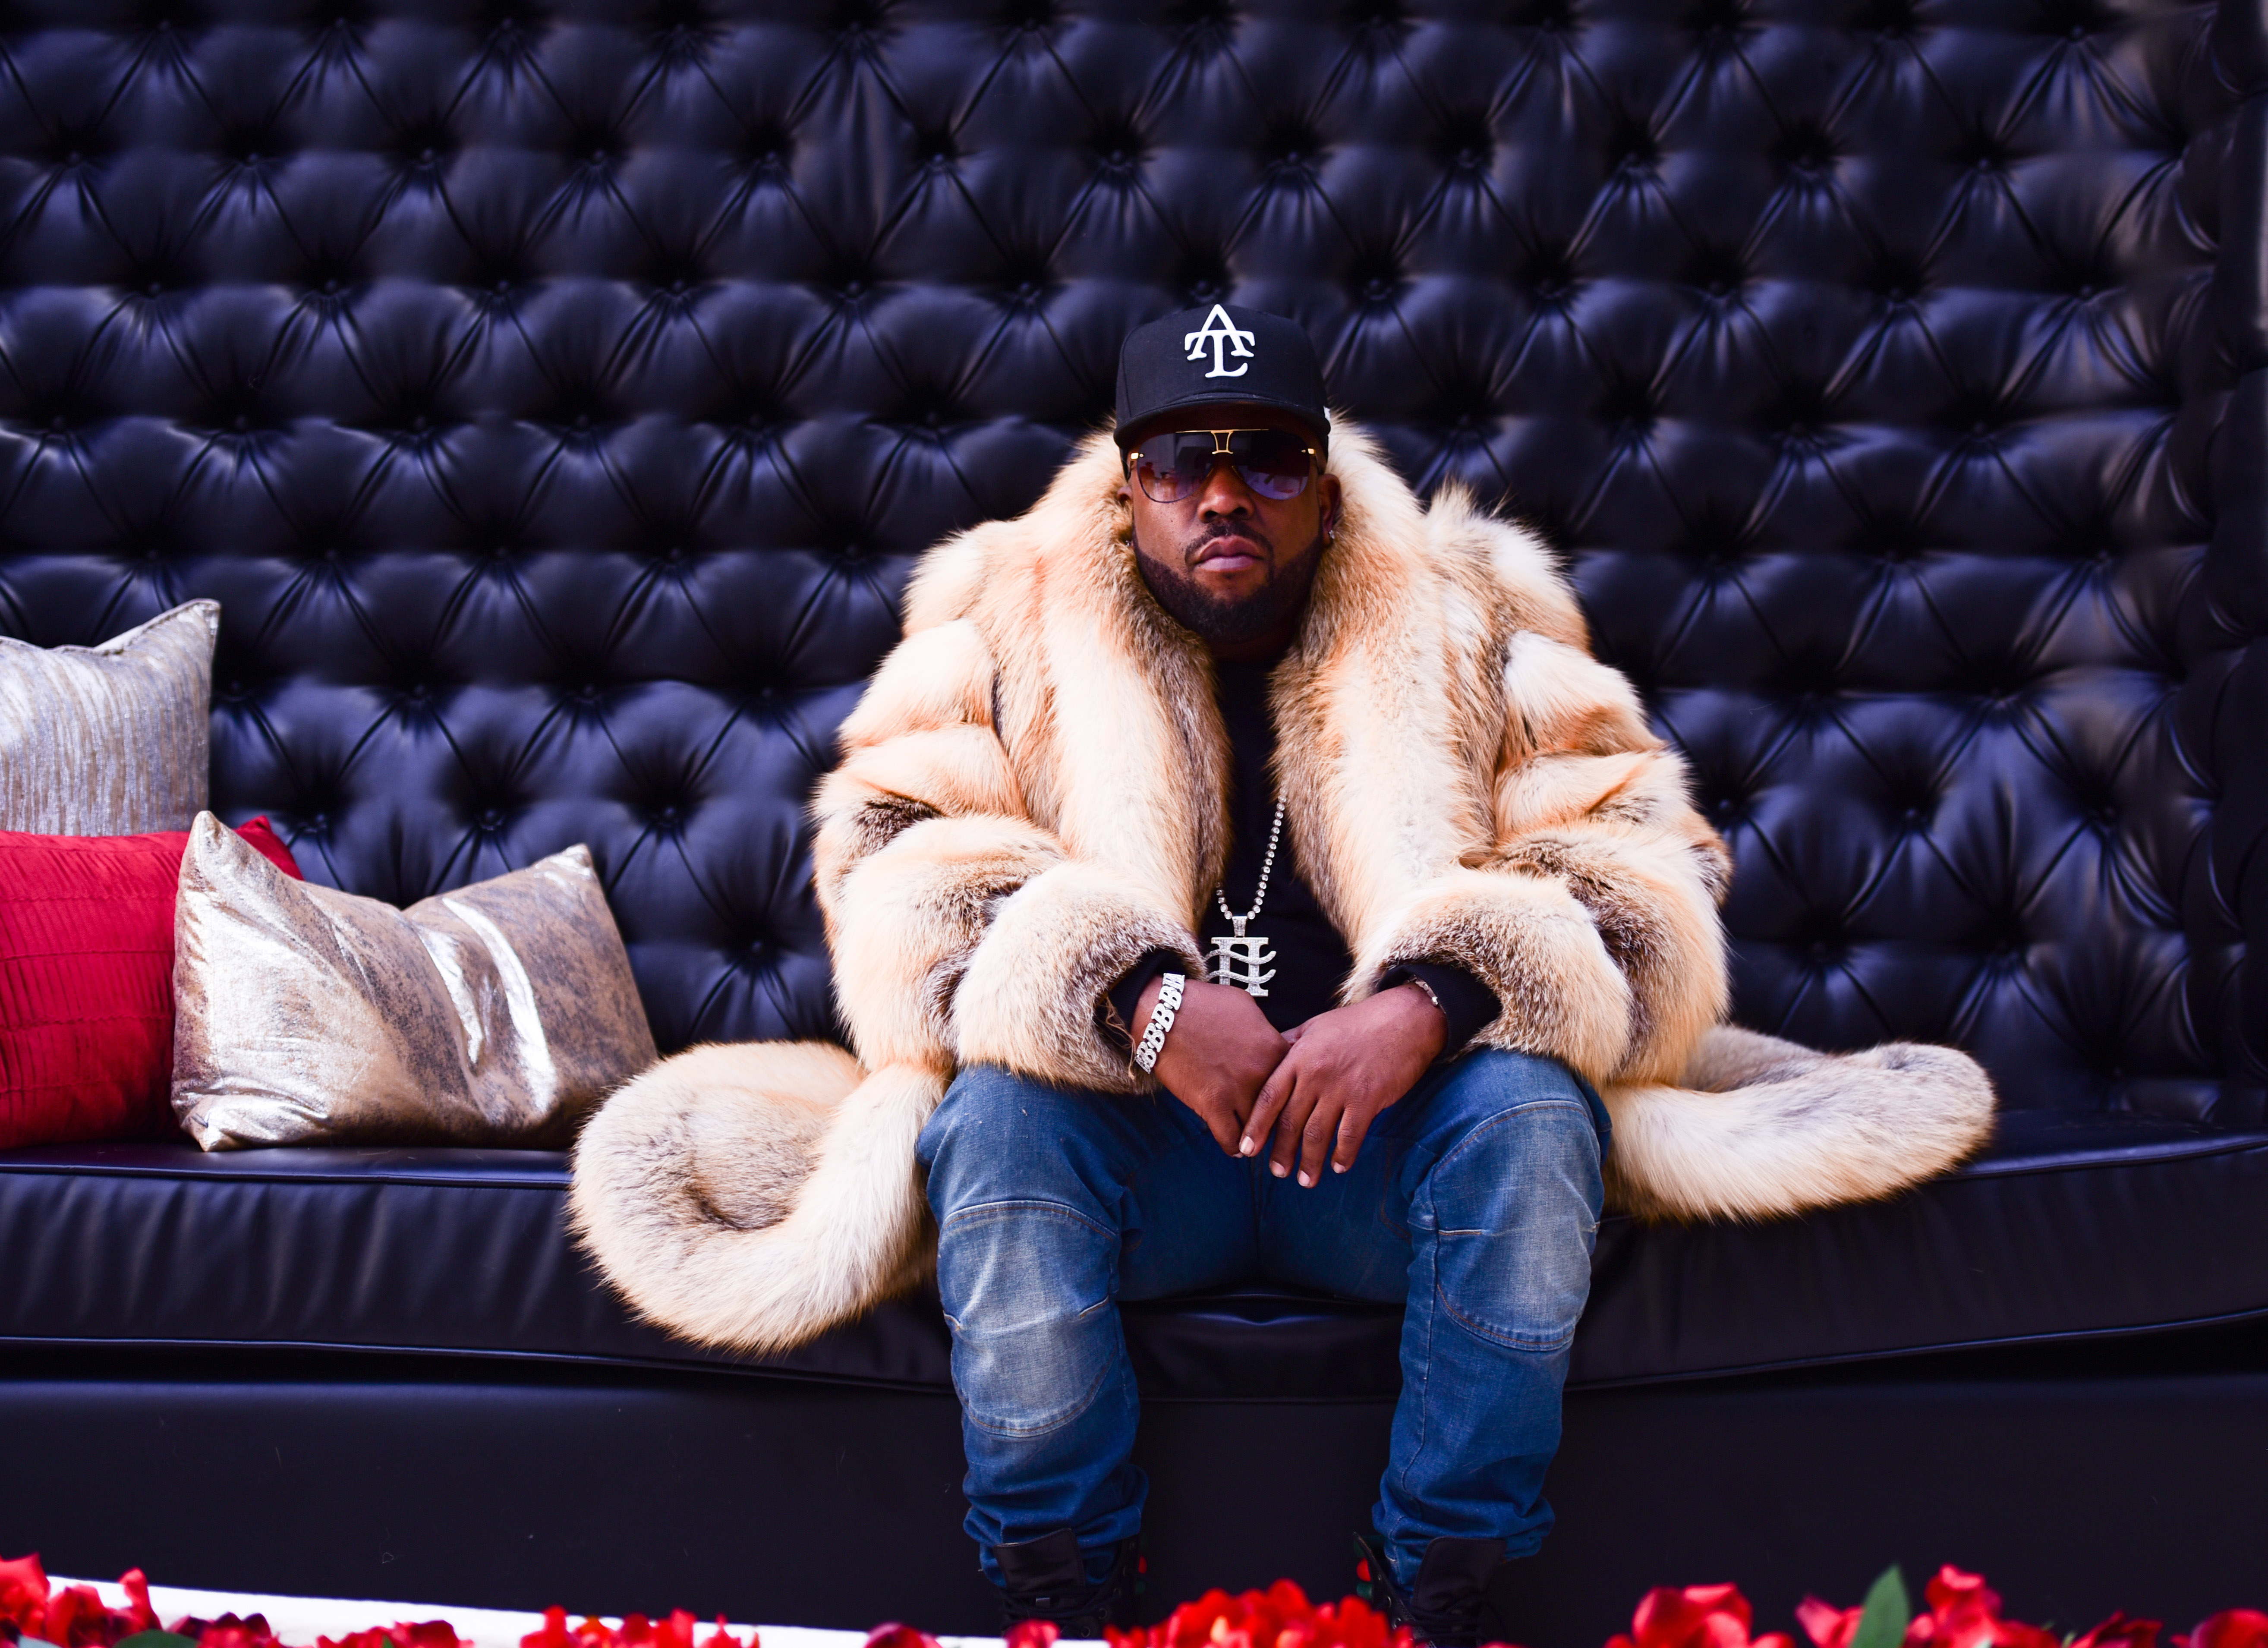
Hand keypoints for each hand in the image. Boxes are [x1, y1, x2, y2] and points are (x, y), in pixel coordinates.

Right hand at [1137, 973, 1288, 1154]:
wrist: (1164, 1011)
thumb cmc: (1204, 1004)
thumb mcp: (1247, 1008)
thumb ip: (1266, 1032)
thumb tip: (1273, 1047)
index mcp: (1276, 1049)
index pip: (1296, 1085)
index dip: (1291, 1095)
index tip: (1285, 1104)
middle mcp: (1263, 1072)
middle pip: (1281, 1111)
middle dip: (1277, 1122)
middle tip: (1273, 1130)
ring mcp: (1238, 1090)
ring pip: (1258, 1130)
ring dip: (1256, 1137)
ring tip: (1253, 1141)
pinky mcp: (1212, 1104)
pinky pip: (1230, 1139)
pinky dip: (1233, 1146)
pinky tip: (1234, 1145)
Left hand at [1244, 983, 1447, 1185]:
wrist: (1403, 1020)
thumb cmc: (1356, 1024)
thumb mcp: (1314, 1027)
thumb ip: (1289, 1045)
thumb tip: (1265, 1058)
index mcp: (1298, 1057)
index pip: (1269, 1097)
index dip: (1256, 1126)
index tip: (1245, 1149)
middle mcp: (1316, 1074)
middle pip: (1290, 1121)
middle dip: (1281, 1152)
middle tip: (1277, 1172)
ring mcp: (1342, 1088)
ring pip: (1317, 1134)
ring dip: (1309, 1162)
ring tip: (1305, 1180)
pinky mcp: (1368, 1099)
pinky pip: (1350, 1136)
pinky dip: (1342, 1155)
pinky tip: (1338, 1167)